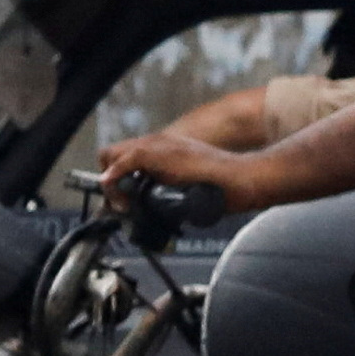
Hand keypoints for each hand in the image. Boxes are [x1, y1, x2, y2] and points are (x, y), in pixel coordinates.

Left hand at [89, 129, 257, 215]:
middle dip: (111, 181)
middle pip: (112, 154)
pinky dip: (114, 180)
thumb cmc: (226, 187)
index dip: (120, 179)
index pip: (127, 158)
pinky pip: (122, 162)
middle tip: (122, 205)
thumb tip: (164, 213)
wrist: (243, 178)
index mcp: (166, 149)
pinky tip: (122, 199)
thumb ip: (175, 191)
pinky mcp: (155, 153)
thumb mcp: (193, 187)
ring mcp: (157, 145)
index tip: (125, 202)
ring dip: (112, 183)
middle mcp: (158, 142)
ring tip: (125, 206)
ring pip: (112, 155)